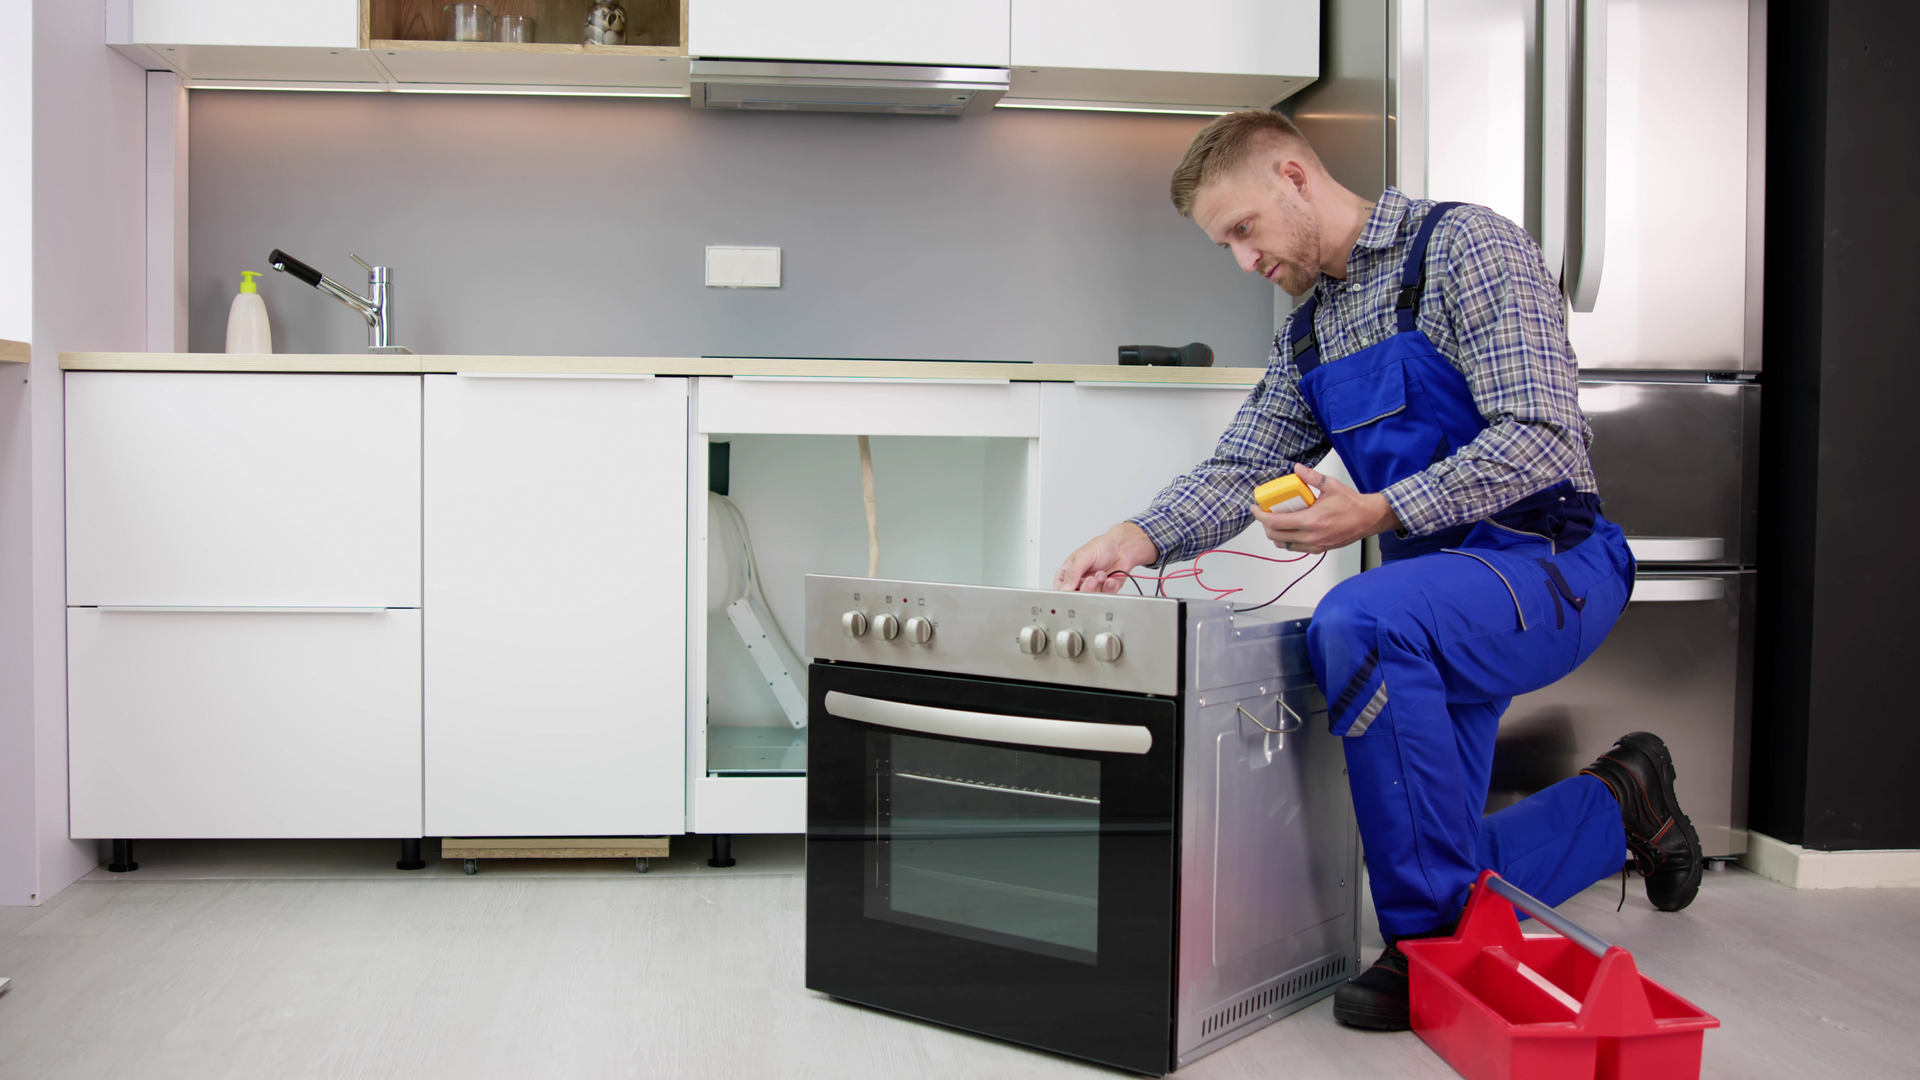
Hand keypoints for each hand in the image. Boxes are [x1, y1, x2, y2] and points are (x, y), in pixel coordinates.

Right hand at [1054, 522, 1159, 592]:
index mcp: (1068, 573)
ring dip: (1098, 586)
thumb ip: (1073, 573)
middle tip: (1092, 579)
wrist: (1123, 547)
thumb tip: (1065, 588)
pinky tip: (1110, 579)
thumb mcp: (1083, 557)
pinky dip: (1108, 588)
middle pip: (1076, 596)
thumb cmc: (1101, 546)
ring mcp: (1092, 588)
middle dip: (1086, 588)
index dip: (1066, 593)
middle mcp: (1079, 582)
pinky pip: (1105, 597)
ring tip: (1102, 574)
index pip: (1061, 589)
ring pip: (1091, 598)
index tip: (1073, 592)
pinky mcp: (1105, 591)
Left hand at [1251, 464, 1399, 554]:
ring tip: (1275, 521)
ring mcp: (1315, 544)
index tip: (1256, 508)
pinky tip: (1289, 529)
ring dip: (1275, 534)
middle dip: (1265, 525)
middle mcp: (1311, 536)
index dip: (1261, 516)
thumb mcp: (1331, 485)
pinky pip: (1296, 547)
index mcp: (1311, 520)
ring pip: (1284, 544)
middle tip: (1264, 513)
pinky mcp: (1319, 549)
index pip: (1276, 523)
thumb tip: (1297, 469)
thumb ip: (1312, 477)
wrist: (1368, 518)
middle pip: (1275, 536)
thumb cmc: (1352, 504)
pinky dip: (1287, 540)